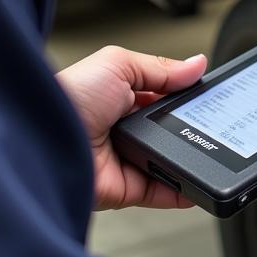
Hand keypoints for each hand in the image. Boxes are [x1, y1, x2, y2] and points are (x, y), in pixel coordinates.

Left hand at [56, 47, 207, 210]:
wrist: (44, 141)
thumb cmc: (68, 97)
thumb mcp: (118, 65)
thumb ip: (161, 68)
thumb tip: (196, 64)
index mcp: (121, 94)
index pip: (163, 96)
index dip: (186, 96)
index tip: (209, 96)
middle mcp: (123, 128)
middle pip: (170, 129)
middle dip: (191, 127)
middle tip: (211, 123)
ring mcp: (126, 159)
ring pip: (170, 161)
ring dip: (189, 156)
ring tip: (210, 148)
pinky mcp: (126, 188)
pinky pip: (162, 191)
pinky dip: (183, 189)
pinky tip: (199, 180)